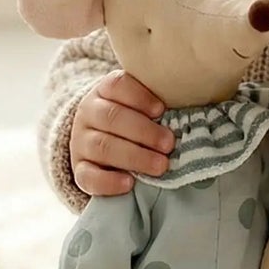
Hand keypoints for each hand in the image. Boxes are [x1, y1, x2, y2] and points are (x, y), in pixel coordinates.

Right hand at [70, 70, 171, 196]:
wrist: (96, 141)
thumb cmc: (130, 120)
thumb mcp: (139, 106)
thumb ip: (157, 106)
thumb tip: (190, 113)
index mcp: (104, 91)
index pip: (117, 85)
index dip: (140, 97)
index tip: (161, 109)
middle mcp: (88, 113)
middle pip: (112, 117)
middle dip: (144, 131)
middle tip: (169, 143)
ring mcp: (81, 142)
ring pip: (102, 146)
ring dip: (135, 156)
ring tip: (160, 165)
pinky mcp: (79, 169)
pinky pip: (88, 176)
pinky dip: (109, 181)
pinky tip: (129, 183)